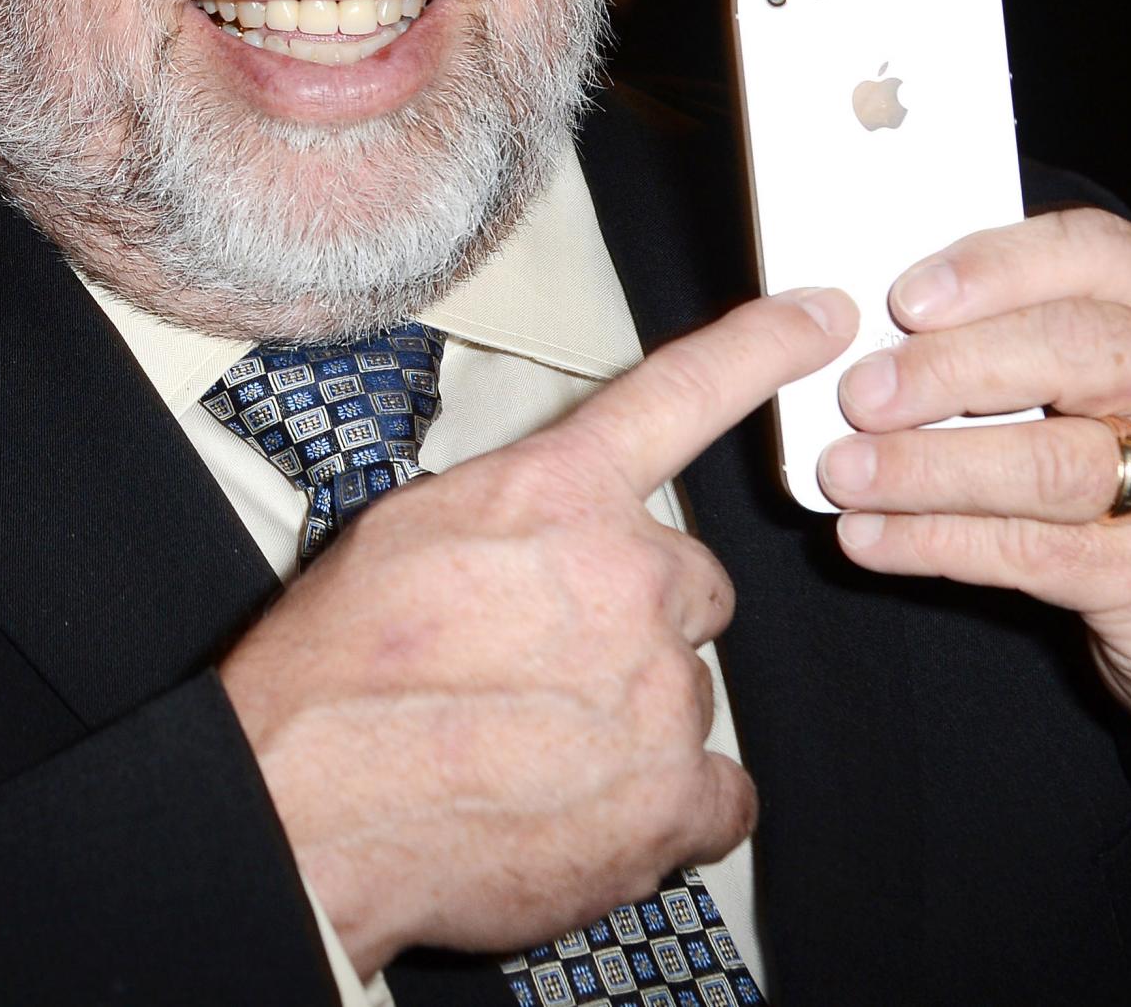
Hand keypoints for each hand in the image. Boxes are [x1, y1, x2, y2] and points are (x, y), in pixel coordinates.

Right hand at [221, 288, 857, 975]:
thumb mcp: (412, 529)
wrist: (307, 804)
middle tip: (547, 665)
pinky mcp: (670, 795)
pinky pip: (718, 794)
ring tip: (532, 747)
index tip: (823, 320)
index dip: (765, 347)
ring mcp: (657, 687)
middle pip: (691, 584)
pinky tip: (586, 807)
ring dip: (632, 718)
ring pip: (687, 691)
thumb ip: (518, 508)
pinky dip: (666, 809)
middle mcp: (628, 575)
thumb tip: (554, 525)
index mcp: (559, 494)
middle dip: (636, 621)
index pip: (686, 393)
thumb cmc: (337, 670)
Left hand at [821, 208, 1130, 772]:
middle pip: (1078, 351)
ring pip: (1051, 463)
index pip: (1100, 254)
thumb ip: (1057, 345)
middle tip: (861, 391)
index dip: (995, 267)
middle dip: (952, 366)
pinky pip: (1033, 555)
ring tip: (844, 470)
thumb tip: (895, 327)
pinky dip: (937, 543)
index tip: (905, 296)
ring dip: (927, 466)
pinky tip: (872, 538)